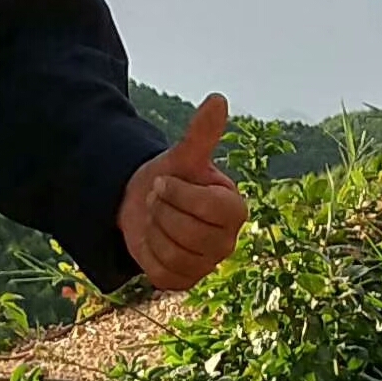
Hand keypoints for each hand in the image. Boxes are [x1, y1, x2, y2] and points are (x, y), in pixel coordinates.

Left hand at [119, 94, 248, 292]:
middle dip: (161, 211)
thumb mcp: (183, 156)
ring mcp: (207, 264)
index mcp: (234, 209)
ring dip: (153, 231)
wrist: (147, 205)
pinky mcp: (186, 281)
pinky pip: (162, 272)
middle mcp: (228, 241)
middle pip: (187, 232)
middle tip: (158, 200)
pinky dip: (149, 254)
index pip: (206, 206)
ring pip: (172, 253)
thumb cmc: (172, 177)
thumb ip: (202, 133)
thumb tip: (218, 99)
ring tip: (156, 218)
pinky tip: (153, 240)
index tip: (164, 182)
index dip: (176, 193)